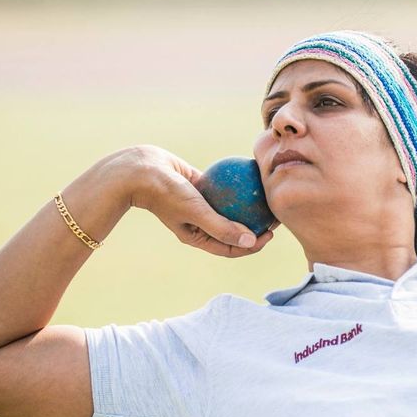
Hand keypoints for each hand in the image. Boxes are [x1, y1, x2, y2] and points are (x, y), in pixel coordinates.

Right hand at [108, 145, 275, 256]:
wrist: (140, 170)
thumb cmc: (166, 194)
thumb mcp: (197, 212)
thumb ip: (222, 227)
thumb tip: (252, 241)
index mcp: (198, 237)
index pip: (231, 247)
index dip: (254, 244)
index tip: (271, 233)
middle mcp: (201, 223)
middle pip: (234, 228)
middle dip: (256, 225)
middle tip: (275, 214)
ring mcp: (200, 205)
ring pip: (230, 207)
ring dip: (248, 204)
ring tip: (267, 195)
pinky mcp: (200, 187)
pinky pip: (223, 187)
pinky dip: (236, 183)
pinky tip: (253, 174)